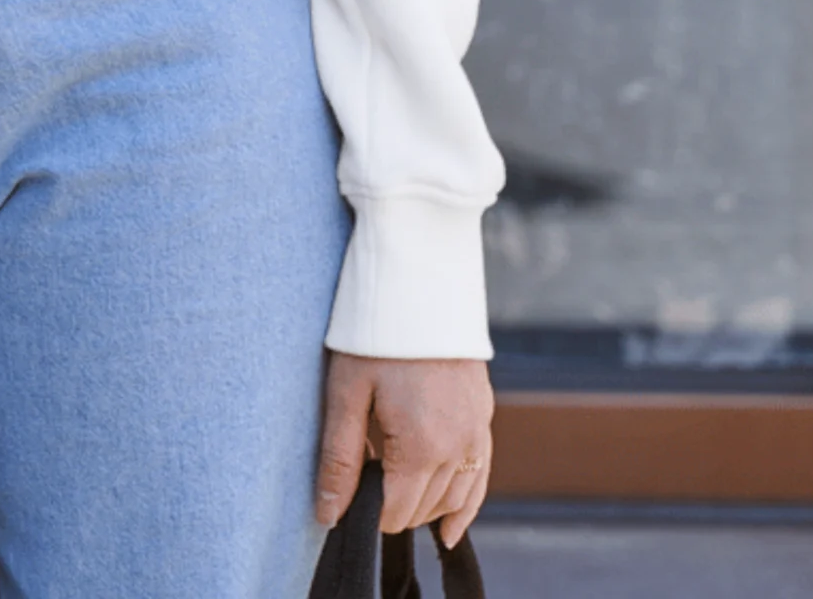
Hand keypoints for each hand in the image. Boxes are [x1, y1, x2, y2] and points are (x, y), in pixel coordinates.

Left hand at [315, 351, 492, 548]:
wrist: (419, 282)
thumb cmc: (374, 333)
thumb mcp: (346, 393)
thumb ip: (339, 458)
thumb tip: (329, 516)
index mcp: (422, 447)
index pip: (395, 512)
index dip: (367, 512)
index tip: (346, 497)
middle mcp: (458, 448)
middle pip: (422, 508)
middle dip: (391, 506)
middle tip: (361, 479)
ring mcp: (477, 433)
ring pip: (453, 499)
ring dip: (423, 505)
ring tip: (390, 490)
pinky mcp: (483, 417)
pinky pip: (479, 477)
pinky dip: (464, 504)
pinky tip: (449, 529)